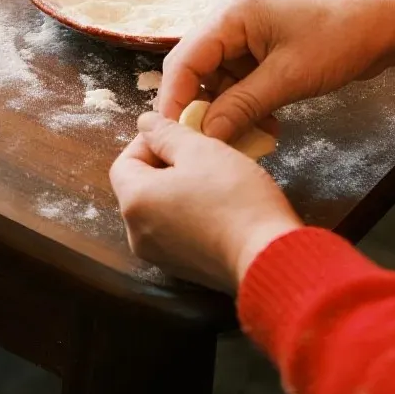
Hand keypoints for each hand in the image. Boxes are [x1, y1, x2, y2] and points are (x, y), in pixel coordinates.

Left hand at [110, 111, 300, 289]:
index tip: (179, 134)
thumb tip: (145, 124)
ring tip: (212, 177)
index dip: (149, 142)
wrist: (269, 257)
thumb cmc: (234, 198)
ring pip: (159, 210)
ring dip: (179, 189)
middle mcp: (137, 234)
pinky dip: (189, 214)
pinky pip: (176, 232)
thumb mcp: (200, 150)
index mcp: (134, 203)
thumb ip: (166, 133)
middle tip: (198, 152)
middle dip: (166, 165)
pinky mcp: (183, 269)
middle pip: (141, 188)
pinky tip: (219, 205)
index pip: (124, 163)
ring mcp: (159, 256)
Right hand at [156, 0, 394, 145]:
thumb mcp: (288, 78)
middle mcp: (230, 23)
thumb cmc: (337, 40)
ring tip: (247, 139)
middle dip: (200, 108)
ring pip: (219, 80)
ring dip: (229, 111)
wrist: (385, 24)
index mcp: (229, 17)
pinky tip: (265, 127)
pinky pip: (240, 82)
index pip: (183, 60)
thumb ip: (242, 106)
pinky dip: (246, 105)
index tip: (173, 136)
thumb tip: (206, 136)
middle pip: (196, 70)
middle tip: (206, 145)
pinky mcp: (263, 51)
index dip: (174, 99)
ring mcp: (247, 37)